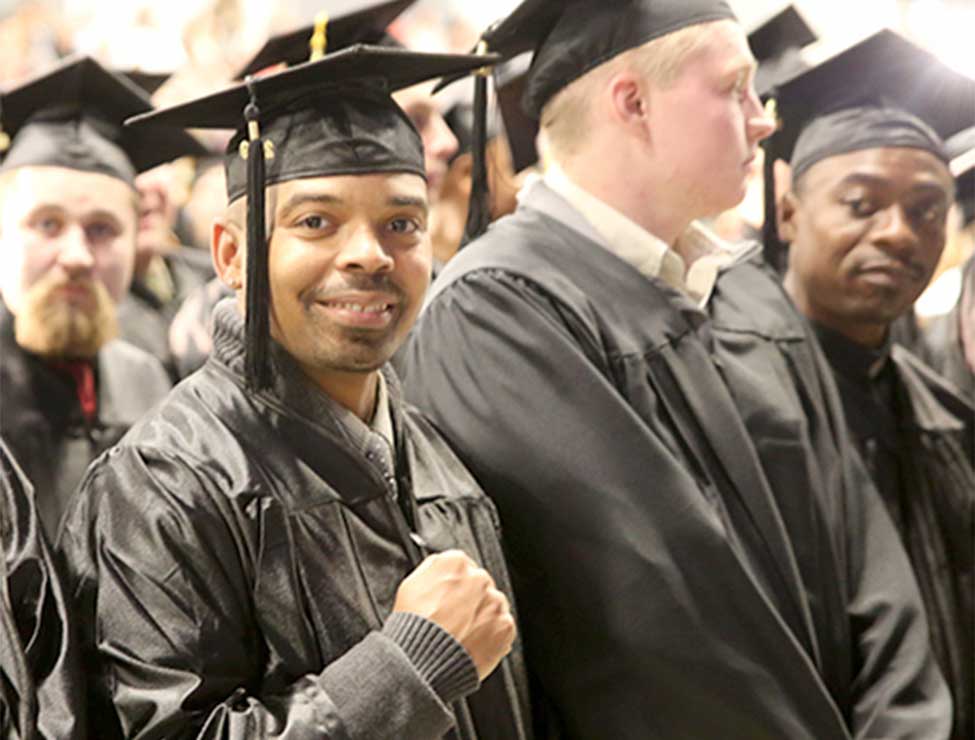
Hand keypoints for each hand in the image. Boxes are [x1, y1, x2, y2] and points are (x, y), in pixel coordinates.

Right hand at [393, 550, 515, 680]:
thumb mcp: (410, 585)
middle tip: (454, 620)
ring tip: (462, 635)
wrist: (423, 661)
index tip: (449, 599)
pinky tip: (473, 643)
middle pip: (479, 586)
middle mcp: (479, 578)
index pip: (461, 568)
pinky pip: (502, 628)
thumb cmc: (414, 626)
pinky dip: (492, 636)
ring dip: (482, 617)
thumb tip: (441, 567)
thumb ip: (432, 569)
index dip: (453, 587)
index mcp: (456, 563)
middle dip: (470, 601)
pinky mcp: (505, 625)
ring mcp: (495, 602)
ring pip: (493, 606)